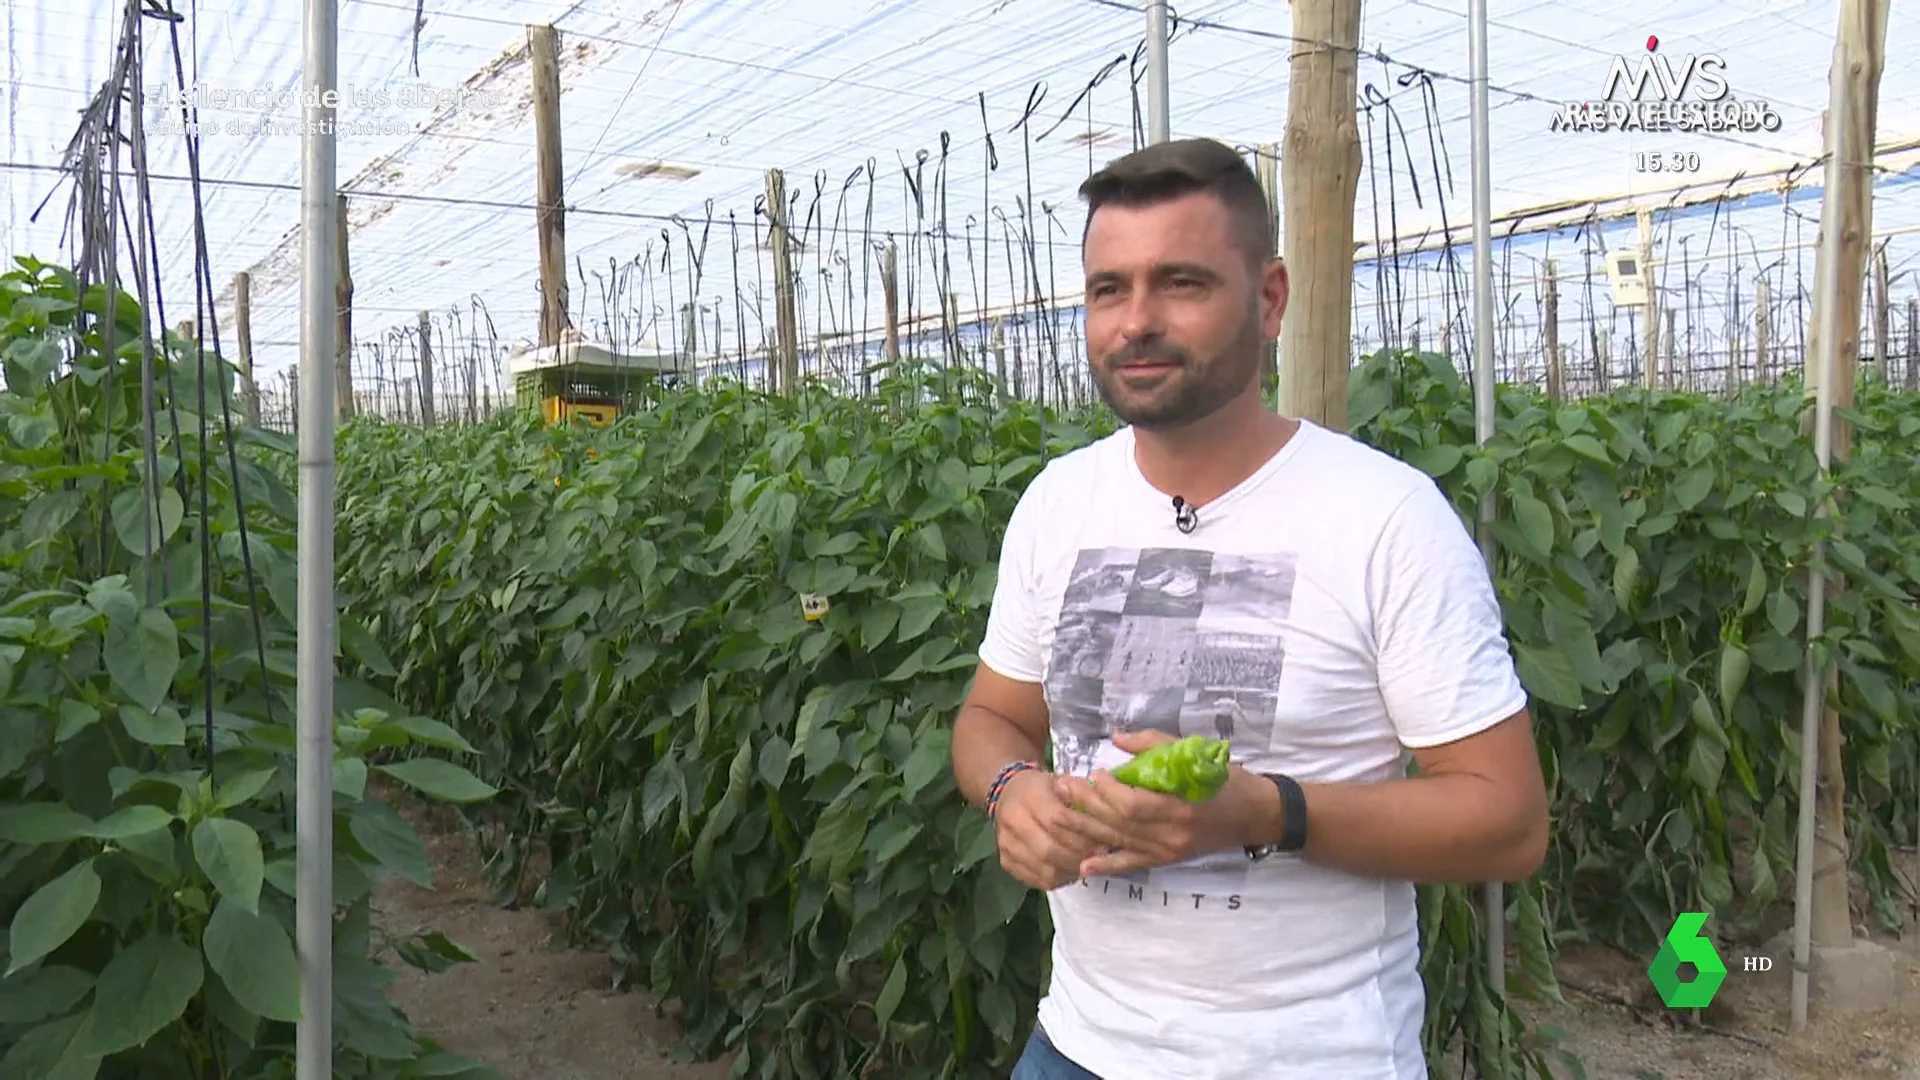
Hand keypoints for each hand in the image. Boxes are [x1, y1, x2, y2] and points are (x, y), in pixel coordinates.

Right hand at [993, 769, 1122, 890]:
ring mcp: (1005, 843)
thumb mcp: (1065, 781)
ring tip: (1088, 867)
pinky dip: (1058, 879)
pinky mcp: (1005, 861)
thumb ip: (1085, 797)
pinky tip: (1071, 870)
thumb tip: (1111, 817)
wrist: (1009, 794)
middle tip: (1099, 859)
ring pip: (1044, 869)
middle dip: (1079, 857)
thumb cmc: (1045, 788)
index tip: (1104, 842)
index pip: (1057, 820)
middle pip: (1049, 849)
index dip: (1082, 835)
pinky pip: (1036, 879)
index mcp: (1029, 795)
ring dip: (1071, 871)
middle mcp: (1012, 820)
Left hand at [1053, 728, 1271, 878]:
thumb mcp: (1195, 754)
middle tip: (1061, 787)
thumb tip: (1116, 738)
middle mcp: (1172, 834)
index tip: (1094, 773)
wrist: (1257, 815)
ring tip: (1057, 816)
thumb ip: (1154, 745)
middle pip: (1119, 823)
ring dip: (1086, 831)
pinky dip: (1107, 866)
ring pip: (1119, 843)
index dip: (1108, 792)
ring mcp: (1168, 850)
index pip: (1133, 804)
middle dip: (1086, 806)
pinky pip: (1132, 864)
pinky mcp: (1167, 859)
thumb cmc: (1228, 780)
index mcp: (1180, 806)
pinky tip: (1082, 866)